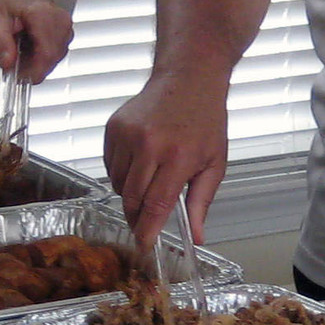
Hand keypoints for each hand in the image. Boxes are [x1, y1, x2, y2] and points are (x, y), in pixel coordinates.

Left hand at [0, 0, 72, 80]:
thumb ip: (0, 42)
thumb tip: (8, 64)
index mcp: (43, 14)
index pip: (46, 54)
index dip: (33, 71)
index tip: (17, 78)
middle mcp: (60, 20)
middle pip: (52, 58)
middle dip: (32, 67)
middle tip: (12, 61)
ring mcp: (66, 26)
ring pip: (55, 58)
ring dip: (36, 61)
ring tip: (19, 49)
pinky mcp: (66, 31)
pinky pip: (57, 53)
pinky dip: (42, 56)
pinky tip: (29, 47)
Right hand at [103, 69, 229, 245]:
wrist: (188, 78)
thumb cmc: (205, 120)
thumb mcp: (215, 163)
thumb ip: (202, 202)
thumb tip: (196, 237)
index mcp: (178, 157)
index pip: (156, 204)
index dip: (147, 229)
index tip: (144, 245)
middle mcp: (150, 145)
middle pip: (132, 198)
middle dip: (136, 217)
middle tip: (144, 224)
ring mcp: (128, 135)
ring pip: (119, 184)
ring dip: (130, 195)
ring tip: (148, 184)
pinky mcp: (114, 127)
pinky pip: (110, 166)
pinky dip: (121, 174)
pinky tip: (139, 165)